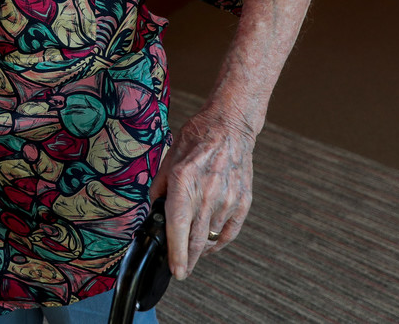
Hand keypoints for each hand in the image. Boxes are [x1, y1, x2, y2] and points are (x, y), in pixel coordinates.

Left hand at [149, 106, 255, 279]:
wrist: (229, 127)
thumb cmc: (196, 139)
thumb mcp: (168, 160)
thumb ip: (160, 189)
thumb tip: (156, 212)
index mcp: (184, 181)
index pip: (178, 226)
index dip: (176, 253)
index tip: (176, 271)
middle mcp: (207, 193)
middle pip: (196, 239)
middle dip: (187, 260)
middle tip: (181, 271)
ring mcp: (228, 199)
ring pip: (212, 237)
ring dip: (200, 248)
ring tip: (192, 250)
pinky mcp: (243, 201)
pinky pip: (230, 231)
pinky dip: (219, 241)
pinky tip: (211, 243)